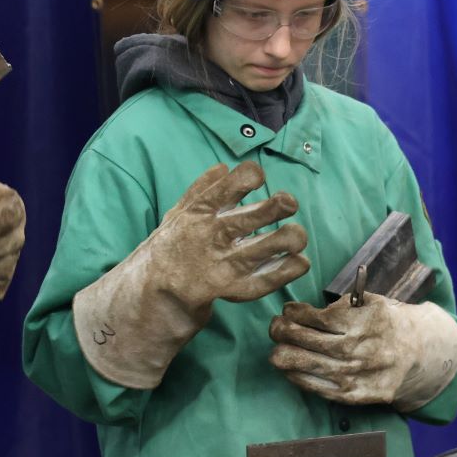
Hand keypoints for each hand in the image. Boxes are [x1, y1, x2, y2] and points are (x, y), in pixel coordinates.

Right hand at [147, 162, 310, 317]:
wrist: (156, 288)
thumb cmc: (171, 245)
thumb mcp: (177, 212)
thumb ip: (200, 189)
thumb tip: (224, 168)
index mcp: (200, 213)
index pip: (227, 188)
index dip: (248, 176)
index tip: (258, 176)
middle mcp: (214, 236)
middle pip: (252, 218)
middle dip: (278, 206)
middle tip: (288, 202)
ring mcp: (225, 263)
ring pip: (265, 249)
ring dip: (288, 239)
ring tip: (296, 235)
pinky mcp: (234, 288)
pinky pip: (266, 280)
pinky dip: (288, 270)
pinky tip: (299, 261)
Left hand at [268, 292, 456, 410]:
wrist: (419, 354)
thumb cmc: (388, 323)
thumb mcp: (372, 302)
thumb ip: (342, 304)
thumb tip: (301, 311)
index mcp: (364, 322)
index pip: (319, 318)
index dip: (296, 314)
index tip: (287, 310)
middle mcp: (361, 350)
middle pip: (310, 341)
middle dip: (284, 333)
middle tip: (274, 328)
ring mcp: (358, 375)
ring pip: (311, 366)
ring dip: (286, 358)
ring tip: (274, 352)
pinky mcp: (358, 396)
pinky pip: (322, 389)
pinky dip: (301, 379)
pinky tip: (289, 372)